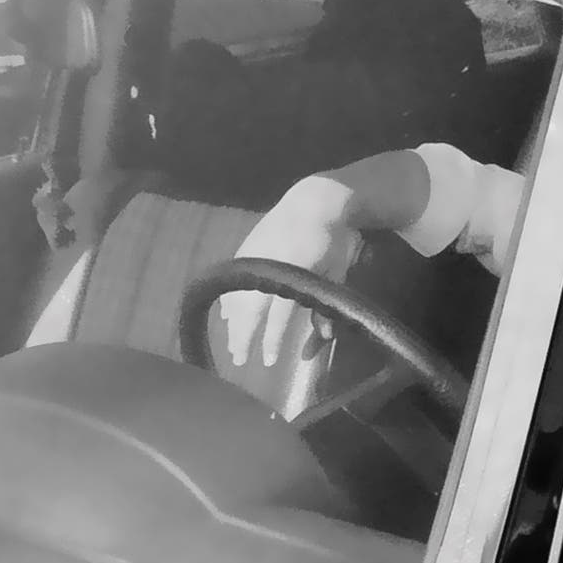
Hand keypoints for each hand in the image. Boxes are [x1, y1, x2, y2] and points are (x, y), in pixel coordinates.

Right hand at [220, 179, 359, 367]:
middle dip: (243, 337)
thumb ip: (326, 302)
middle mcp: (266, 264)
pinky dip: (229, 300)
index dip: (271, 339)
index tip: (268, 361)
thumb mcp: (336, 271)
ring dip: (233, 323)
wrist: (314, 200)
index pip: (276, 314)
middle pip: (249, 309)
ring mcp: (252, 254)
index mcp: (291, 269)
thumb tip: (324, 336)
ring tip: (232, 346)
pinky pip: (232, 280)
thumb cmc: (331, 238)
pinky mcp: (245, 248)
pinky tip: (226, 317)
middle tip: (240, 361)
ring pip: (236, 296)